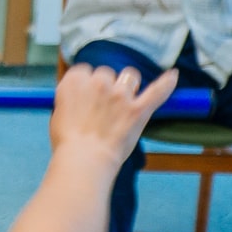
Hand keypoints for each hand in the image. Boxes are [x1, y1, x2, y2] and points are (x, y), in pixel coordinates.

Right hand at [49, 65, 180, 172]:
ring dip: (128, 86)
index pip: (84, 71)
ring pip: (129, 77)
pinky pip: (156, 91)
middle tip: (103, 109)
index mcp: (75, 81)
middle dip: (106, 87)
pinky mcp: (138, 109)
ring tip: (124, 104)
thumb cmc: (67, 144)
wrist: (84, 161)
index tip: (87, 98)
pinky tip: (173, 76)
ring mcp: (120, 95)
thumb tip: (82, 98)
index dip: (87, 85)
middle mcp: (97, 82)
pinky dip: (166, 83)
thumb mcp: (59, 114)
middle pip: (106, 73)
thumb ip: (71, 99)